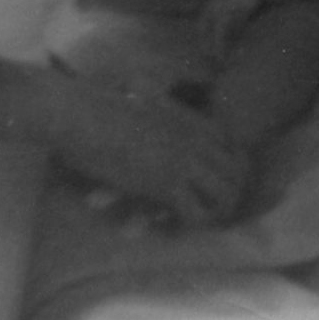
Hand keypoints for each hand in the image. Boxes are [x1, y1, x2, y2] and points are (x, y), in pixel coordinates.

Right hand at [43, 67, 252, 230]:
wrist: (81, 115)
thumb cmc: (100, 104)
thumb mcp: (144, 96)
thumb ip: (160, 102)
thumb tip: (154, 102)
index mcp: (192, 120)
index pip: (234, 146)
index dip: (232, 166)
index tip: (218, 180)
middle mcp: (196, 140)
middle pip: (237, 172)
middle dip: (231, 192)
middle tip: (215, 208)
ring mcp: (184, 163)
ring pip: (226, 195)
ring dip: (218, 211)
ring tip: (202, 220)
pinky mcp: (166, 186)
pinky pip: (197, 213)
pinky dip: (192, 223)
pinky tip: (177, 223)